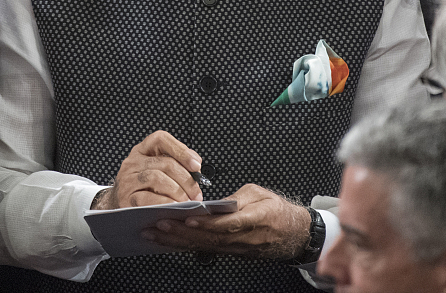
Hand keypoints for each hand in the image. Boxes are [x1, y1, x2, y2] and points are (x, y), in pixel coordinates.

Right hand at [92, 130, 203, 209]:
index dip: (181, 150)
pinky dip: (165, 203)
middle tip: (196, 193)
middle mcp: (133, 161)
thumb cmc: (143, 187)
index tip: (196, 164)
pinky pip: (148, 198)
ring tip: (187, 201)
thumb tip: (196, 167)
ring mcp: (128, 179)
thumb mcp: (156, 169)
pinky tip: (174, 207)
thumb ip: (176, 163)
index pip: (161, 139)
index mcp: (143, 150)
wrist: (116, 205)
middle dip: (186, 179)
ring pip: (158, 178)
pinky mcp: (126, 198)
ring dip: (178, 192)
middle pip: (165, 163)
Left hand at [142, 184, 311, 259]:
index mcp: (255, 220)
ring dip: (176, 241)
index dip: (206, 223)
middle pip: (208, 238)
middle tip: (157, 225)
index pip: (227, 223)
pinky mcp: (228, 252)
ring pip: (202, 246)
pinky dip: (183, 246)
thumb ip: (238, 198)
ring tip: (153, 234)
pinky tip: (166, 242)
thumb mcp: (261, 194)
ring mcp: (234, 248)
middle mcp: (242, 238)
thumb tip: (216, 204)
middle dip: (180, 232)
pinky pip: (203, 249)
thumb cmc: (277, 211)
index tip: (187, 217)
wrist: (292, 235)